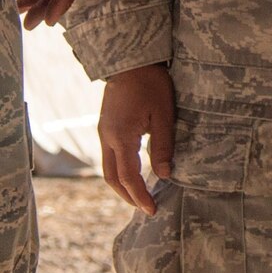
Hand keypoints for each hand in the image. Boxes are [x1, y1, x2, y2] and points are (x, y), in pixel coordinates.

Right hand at [100, 64, 174, 215]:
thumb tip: (165, 175)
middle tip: (146, 208)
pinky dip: (120, 171)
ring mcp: (103, 133)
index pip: (129, 177)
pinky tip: (134, 174)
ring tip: (140, 196)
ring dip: (122, 186)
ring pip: (108, 169)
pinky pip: (110, 157)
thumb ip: (164, 146)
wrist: (131, 62)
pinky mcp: (106, 128)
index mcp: (121, 137)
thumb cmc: (152, 85)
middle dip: (128, 196)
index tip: (152, 209)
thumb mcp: (163, 115)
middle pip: (112, 178)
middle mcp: (107, 139)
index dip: (140, 196)